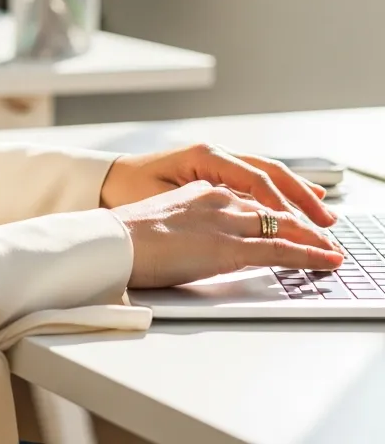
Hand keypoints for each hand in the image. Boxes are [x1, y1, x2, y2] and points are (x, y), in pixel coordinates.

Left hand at [100, 141, 337, 228]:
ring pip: (266, 174)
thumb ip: (200, 206)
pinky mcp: (213, 174)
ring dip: (294, 193)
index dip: (282, 203)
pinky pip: (253, 180)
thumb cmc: (129, 192)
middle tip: (326, 222)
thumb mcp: (163, 200)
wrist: (106, 182)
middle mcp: (215, 155)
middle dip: (300, 197)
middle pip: (269, 173)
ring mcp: (216, 162)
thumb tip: (235, 217)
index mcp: (204, 156)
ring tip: (322, 211)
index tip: (302, 226)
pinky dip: (277, 192)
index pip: (255, 178)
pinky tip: (293, 202)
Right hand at [115, 180, 343, 288]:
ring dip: (312, 237)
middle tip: (325, 225)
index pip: (252, 191)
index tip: (295, 207)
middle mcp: (220, 197)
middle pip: (274, 205)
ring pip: (283, 224)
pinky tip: (324, 261)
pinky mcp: (229, 248)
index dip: (279, 199)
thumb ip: (189, 217)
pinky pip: (279, 250)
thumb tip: (196, 233)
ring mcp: (227, 221)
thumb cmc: (130, 232)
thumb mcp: (166, 214)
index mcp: (203, 188)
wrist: (116, 239)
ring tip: (331, 248)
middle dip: (303, 216)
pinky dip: (308, 255)